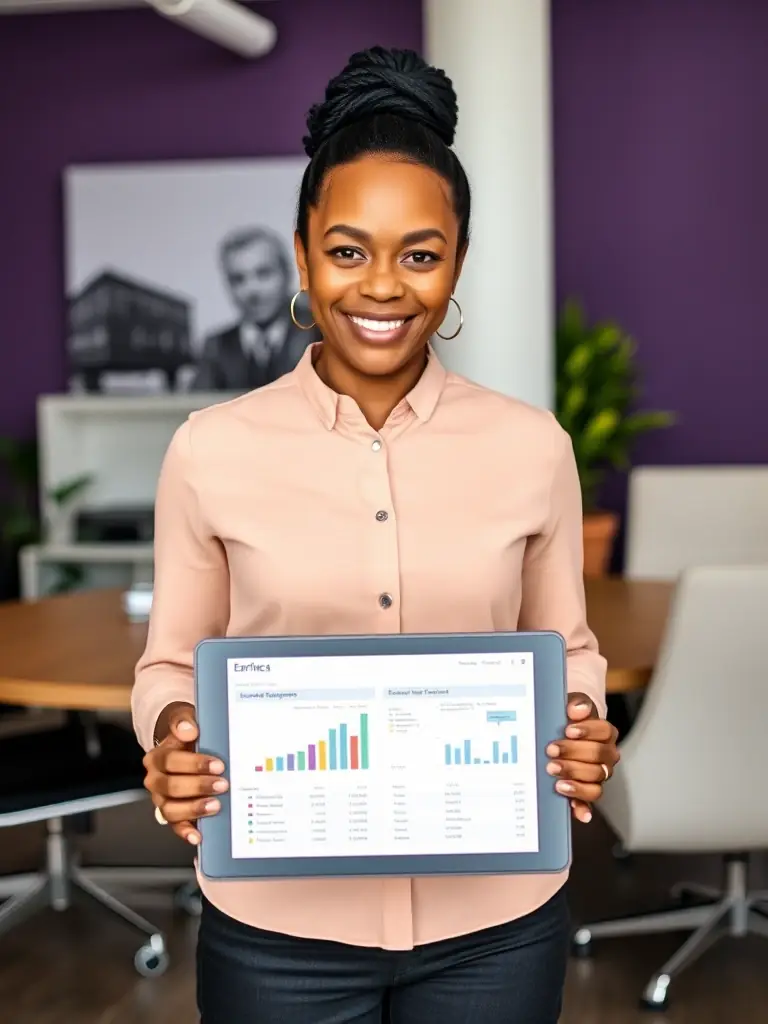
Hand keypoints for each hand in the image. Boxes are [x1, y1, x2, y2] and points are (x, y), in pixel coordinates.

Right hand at [142, 701, 227, 845]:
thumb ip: (183, 721)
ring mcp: (162, 799)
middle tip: (222, 784)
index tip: (218, 765)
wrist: (185, 745)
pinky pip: (175, 825)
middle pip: (171, 787)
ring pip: (171, 809)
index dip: (194, 764)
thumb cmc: (187, 735)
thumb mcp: (184, 720)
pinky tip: (199, 835)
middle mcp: (155, 780)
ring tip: (215, 805)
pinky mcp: (171, 814)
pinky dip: (186, 832)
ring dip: (194, 808)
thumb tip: (188, 728)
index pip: (171, 761)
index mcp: (156, 757)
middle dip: (198, 786)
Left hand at [546, 693, 618, 823]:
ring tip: (553, 772)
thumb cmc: (566, 719)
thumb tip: (577, 709)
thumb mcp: (571, 706)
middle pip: (598, 757)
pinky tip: (579, 812)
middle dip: (574, 754)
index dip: (588, 731)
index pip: (605, 732)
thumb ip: (576, 705)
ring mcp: (599, 774)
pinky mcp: (588, 790)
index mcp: (605, 733)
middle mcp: (607, 755)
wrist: (560, 732)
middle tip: (551, 751)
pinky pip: (590, 802)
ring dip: (575, 776)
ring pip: (596, 780)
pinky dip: (584, 808)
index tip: (568, 730)